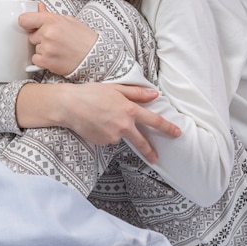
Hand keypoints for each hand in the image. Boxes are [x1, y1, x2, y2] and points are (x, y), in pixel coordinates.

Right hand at [16, 81, 180, 163]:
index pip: (154, 121)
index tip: (177, 133)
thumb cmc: (92, 92)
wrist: (69, 105)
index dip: (167, 127)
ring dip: (117, 130)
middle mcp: (123, 126)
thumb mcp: (116, 88)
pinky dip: (105, 132)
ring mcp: (112, 136)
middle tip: (156, 157)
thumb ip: (137, 93)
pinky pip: (108, 138)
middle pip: (142, 141)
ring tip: (101, 116)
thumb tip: (155, 95)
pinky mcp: (102, 142)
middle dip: (150, 151)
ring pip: (120, 136)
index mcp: (129, 110)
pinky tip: (95, 123)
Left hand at [19, 3, 97, 75]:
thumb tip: (39, 8)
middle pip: (31, 36)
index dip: (27, 23)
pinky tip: (56, 57)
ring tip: (59, 49)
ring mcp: (46, 48)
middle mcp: (47, 34)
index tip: (30, 26)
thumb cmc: (84, 39)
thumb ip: (50, 15)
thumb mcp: (69, 20)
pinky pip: (35, 60)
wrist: (94, 56)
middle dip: (40, 38)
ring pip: (35, 48)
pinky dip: (43, 60)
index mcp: (52, 20)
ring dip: (43, 49)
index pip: (25, 19)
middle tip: (55, 40)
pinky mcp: (46, 62)